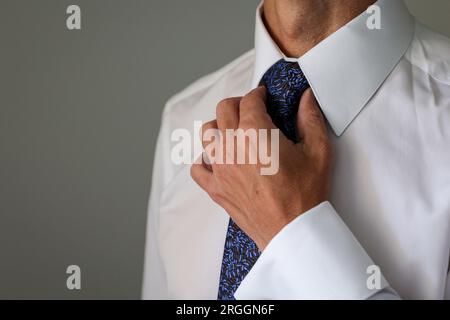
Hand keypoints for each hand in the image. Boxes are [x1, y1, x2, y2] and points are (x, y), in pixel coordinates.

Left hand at [191, 87, 332, 249]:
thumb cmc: (305, 194)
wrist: (292, 231)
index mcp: (256, 133)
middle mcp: (232, 146)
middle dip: (238, 104)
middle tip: (250, 108)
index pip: (249, 100)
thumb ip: (310, 119)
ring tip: (233, 130)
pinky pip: (198, 168)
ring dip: (219, 126)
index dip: (258, 94)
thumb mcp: (317, 151)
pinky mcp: (215, 188)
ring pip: (207, 134)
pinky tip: (218, 160)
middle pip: (224, 110)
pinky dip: (205, 160)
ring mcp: (220, 168)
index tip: (263, 97)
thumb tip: (306, 98)